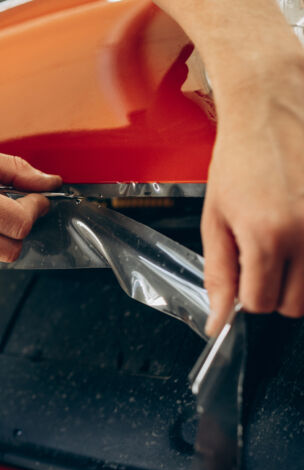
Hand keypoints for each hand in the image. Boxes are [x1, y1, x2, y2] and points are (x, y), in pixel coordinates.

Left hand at [202, 59, 303, 335]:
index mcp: (267, 235)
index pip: (260, 303)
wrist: (273, 109)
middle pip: (295, 304)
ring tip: (284, 238)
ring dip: (300, 275)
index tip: (244, 274)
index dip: (247, 293)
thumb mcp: (215, 217)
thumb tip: (218, 320)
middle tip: (264, 256)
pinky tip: (300, 224)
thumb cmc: (240, 158)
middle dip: (275, 289)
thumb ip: (218, 272)